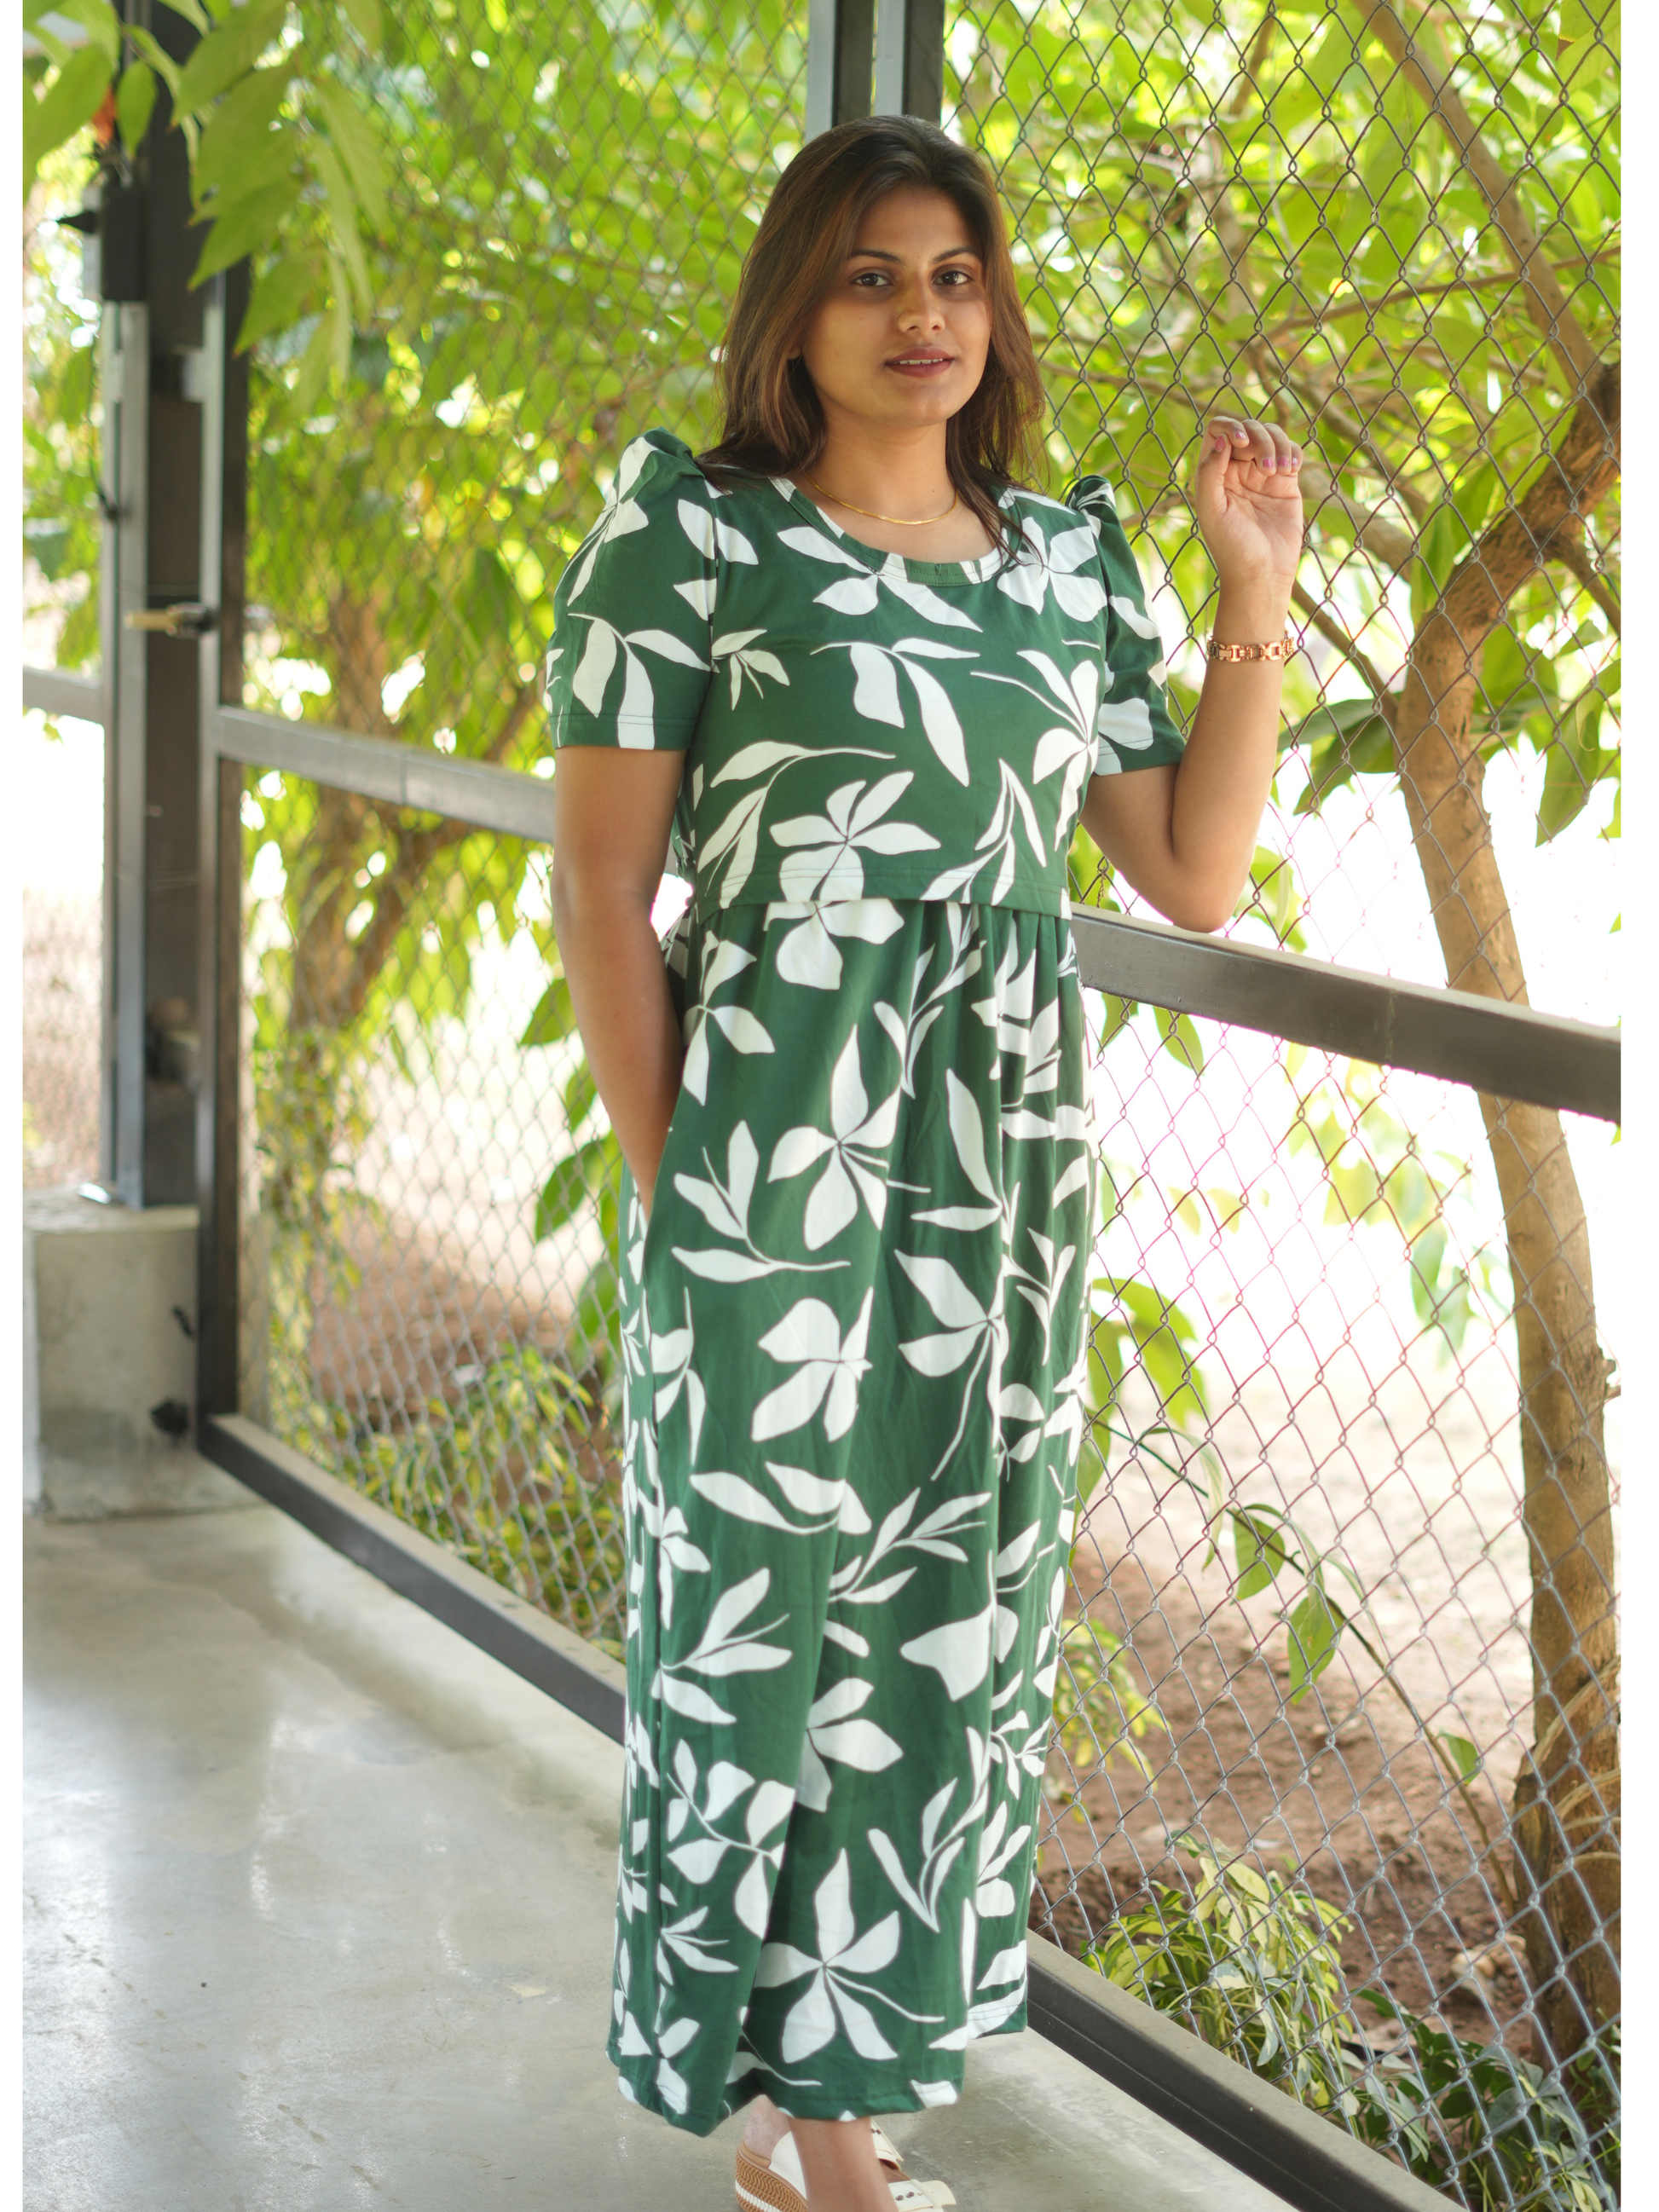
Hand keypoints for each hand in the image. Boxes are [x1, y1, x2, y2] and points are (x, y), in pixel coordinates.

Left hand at [1192, 413, 1304, 608]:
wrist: (1263, 574)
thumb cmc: (1231, 547)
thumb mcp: (1211, 510)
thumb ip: (1209, 472)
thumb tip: (1220, 439)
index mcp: (1214, 473)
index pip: (1218, 431)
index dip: (1229, 427)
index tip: (1240, 444)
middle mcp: (1237, 469)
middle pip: (1248, 428)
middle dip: (1259, 437)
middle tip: (1264, 467)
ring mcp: (1262, 474)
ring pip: (1272, 434)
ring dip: (1278, 444)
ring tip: (1279, 472)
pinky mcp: (1286, 482)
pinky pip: (1291, 451)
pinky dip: (1293, 452)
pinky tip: (1290, 470)